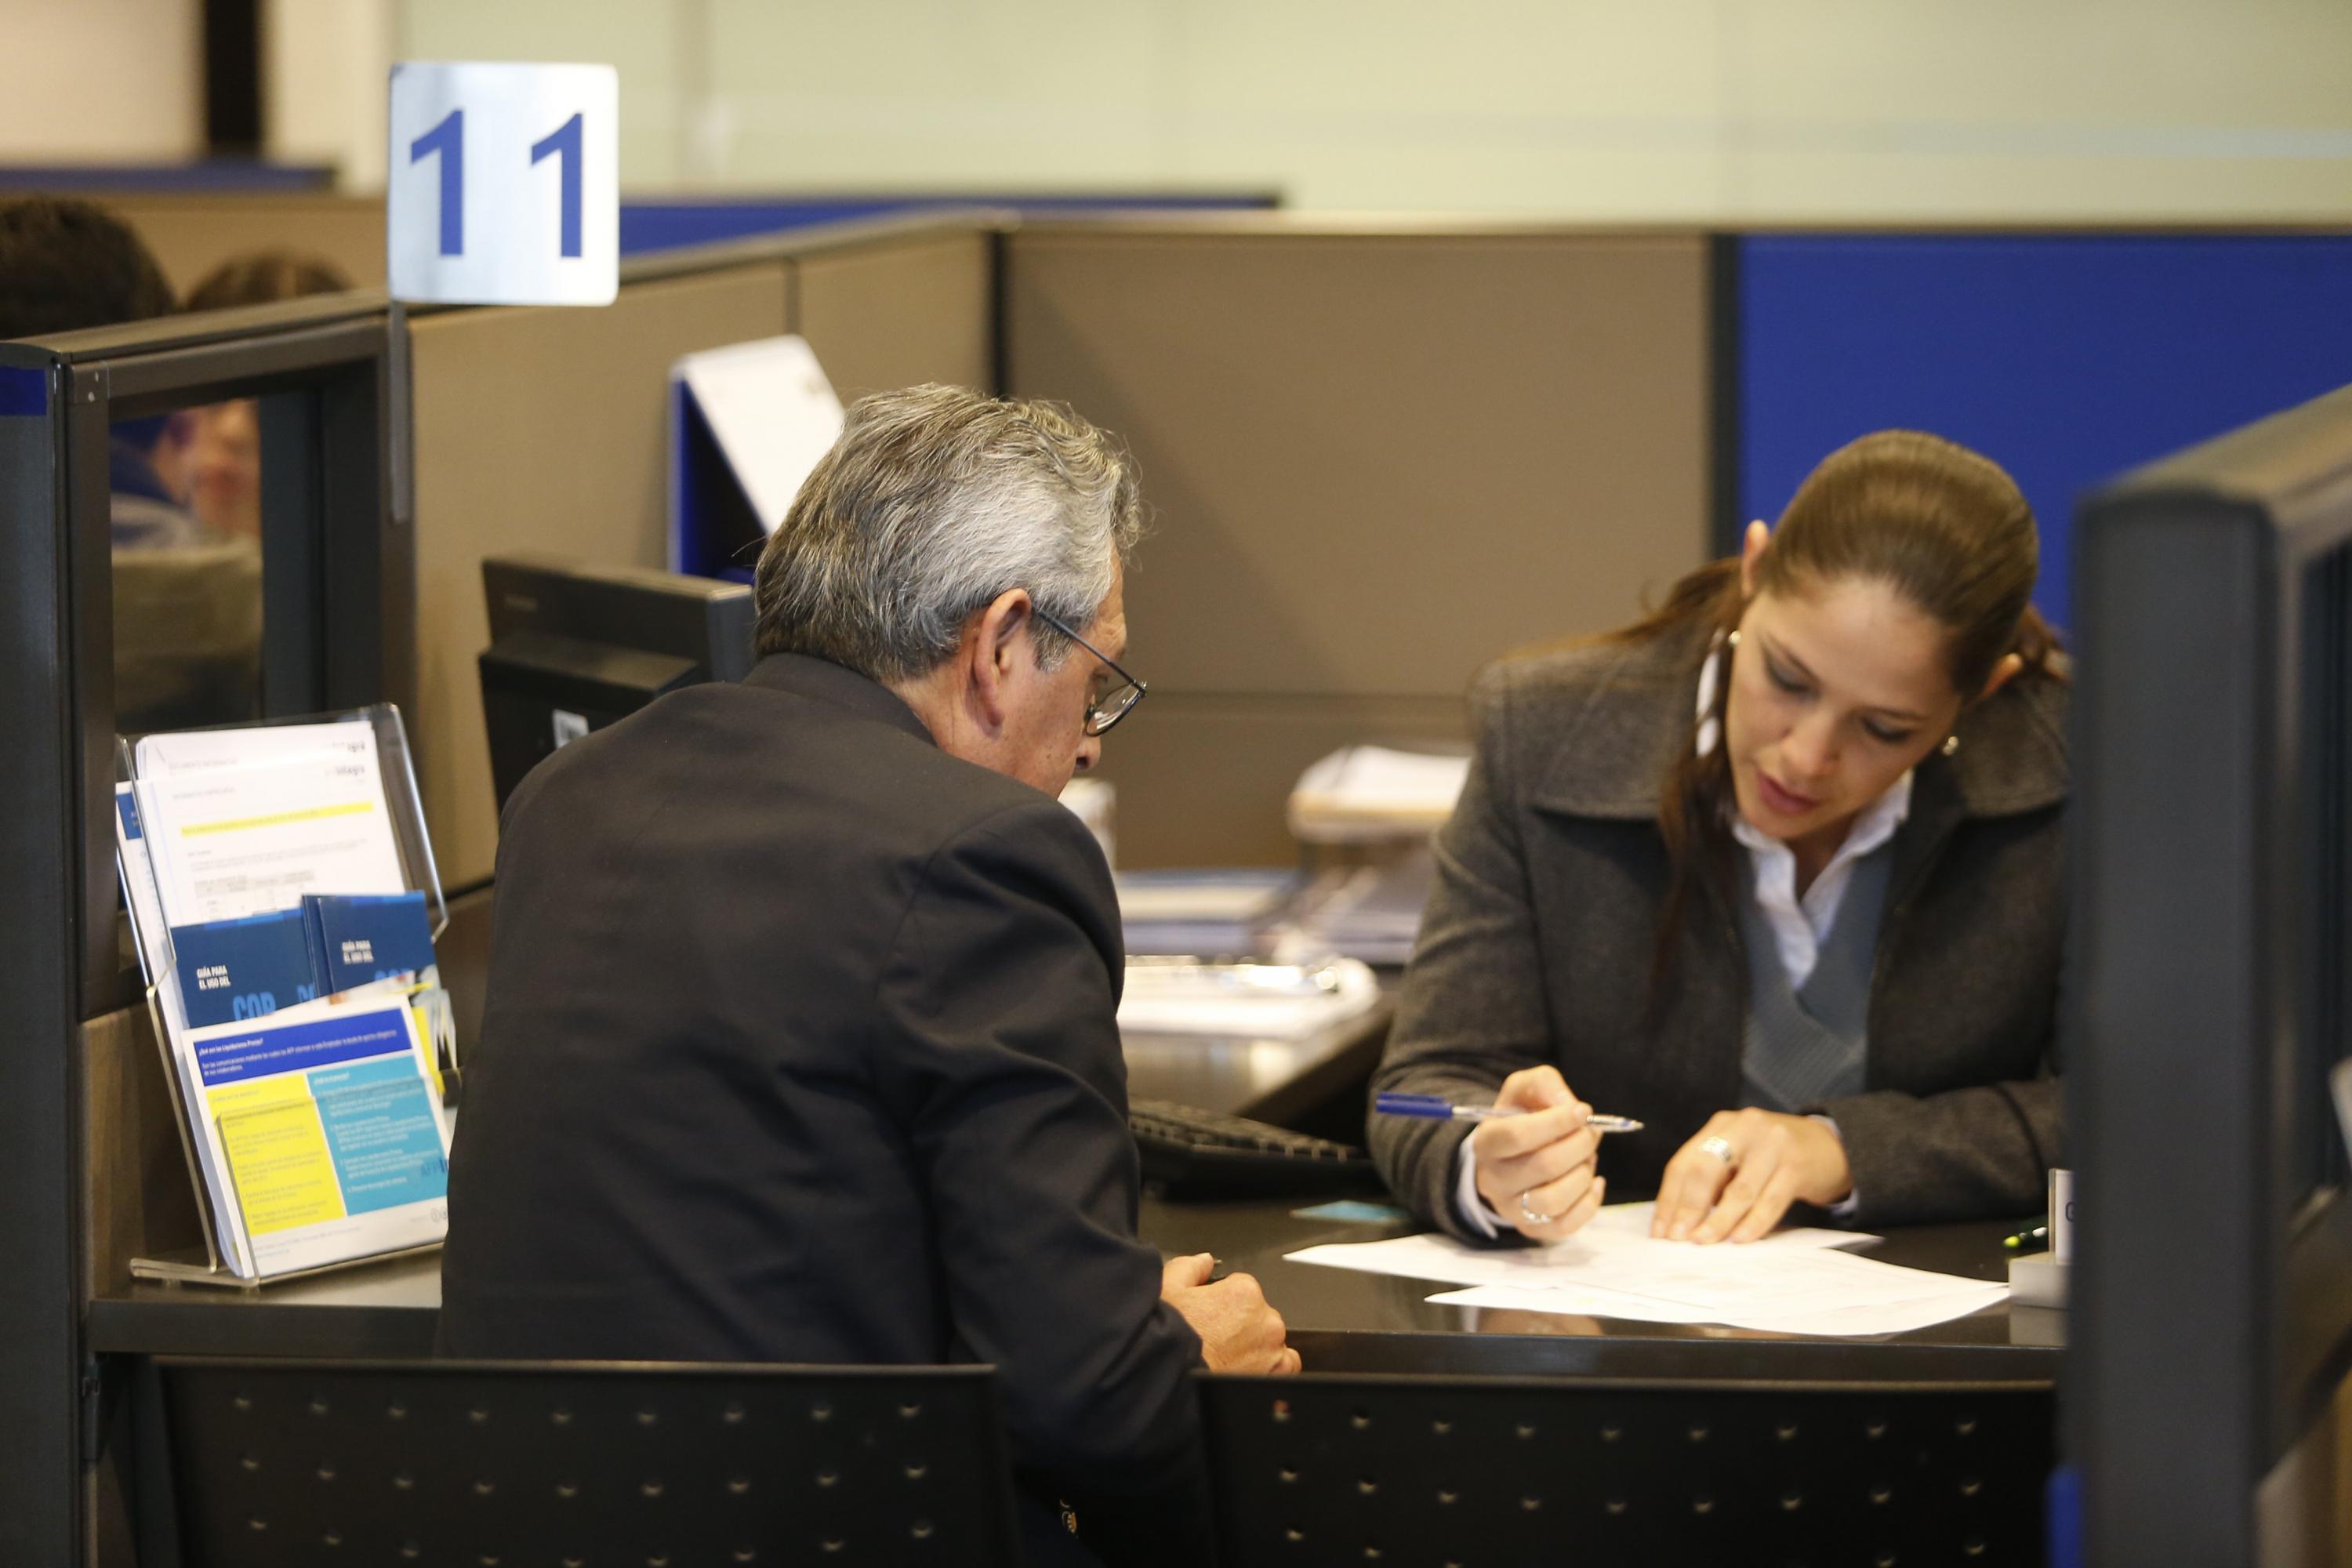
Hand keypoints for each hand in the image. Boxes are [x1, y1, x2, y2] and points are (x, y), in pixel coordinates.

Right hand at [1161, 1253, 1300, 1373]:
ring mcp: (1273, 1348)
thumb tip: (1205, 1261)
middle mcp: (1265, 1319)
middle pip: (1257, 1314)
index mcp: (1244, 1292)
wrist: (1171, 1379)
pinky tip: (1247, 1367)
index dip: (1222, 1301)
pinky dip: (1271, 1365)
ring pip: (1271, 1339)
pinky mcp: (1277, 1373)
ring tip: (1228, 1355)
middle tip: (1215, 1337)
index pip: (1241, 1288)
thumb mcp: (1169, 1287)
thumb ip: (1191, 1267)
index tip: (1210, 1315)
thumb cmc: (1170, 1339)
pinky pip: (1285, 1365)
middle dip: (1240, 1323)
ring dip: (1256, 1344)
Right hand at [1469, 1066, 1603, 1241]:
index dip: (1557, 1122)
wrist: (1507, 1157)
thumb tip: (1568, 1106)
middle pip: (1544, 1166)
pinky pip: (1566, 1225)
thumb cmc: (1520, 1119)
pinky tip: (1593, 1181)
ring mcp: (1511, 1209)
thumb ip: (1544, 1084)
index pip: (1519, 1135)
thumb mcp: (1524, 1090)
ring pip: (1555, 1200)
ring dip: (1583, 1173)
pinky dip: (1589, 1202)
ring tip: (1587, 1158)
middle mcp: (1493, 1179)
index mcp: (1487, 1142)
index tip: (1582, 1111)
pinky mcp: (1532, 1228)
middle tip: (1591, 1133)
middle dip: (1579, 1145)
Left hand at [1651, 1109, 1851, 1243]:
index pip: (1685, 1163)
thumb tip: (1679, 1220)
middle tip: (1678, 1237)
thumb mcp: (1740, 1156)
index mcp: (1722, 1125)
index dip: (1670, 1199)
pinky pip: (1770, 1200)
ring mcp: (1772, 1145)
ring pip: (1739, 1189)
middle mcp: (1745, 1128)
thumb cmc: (1773, 1157)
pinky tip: (1740, 1239)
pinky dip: (1753, 1222)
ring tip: (1703, 1241)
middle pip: (1705, 1169)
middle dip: (1688, 1207)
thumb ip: (1713, 1179)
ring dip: (1718, 1220)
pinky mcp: (1797, 1165)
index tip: (1661, 1230)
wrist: (1830, 1147)